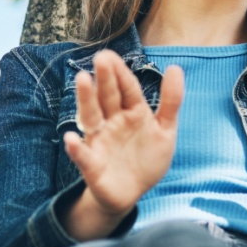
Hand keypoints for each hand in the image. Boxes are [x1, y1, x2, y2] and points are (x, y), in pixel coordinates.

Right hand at [62, 49, 183, 220]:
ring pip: (91, 117)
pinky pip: (83, 155)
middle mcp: (112, 122)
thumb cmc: (147, 158)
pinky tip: (71, 139)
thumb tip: (176, 68)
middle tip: (101, 58)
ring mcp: (100, 141)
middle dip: (105, 79)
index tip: (112, 54)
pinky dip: (76, 148)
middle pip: (108, 97)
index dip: (121, 73)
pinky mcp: (92, 165)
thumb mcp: (165, 129)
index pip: (127, 89)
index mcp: (132, 112)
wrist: (133, 192)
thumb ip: (171, 101)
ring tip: (82, 80)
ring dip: (86, 100)